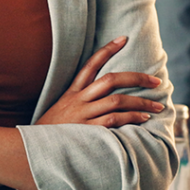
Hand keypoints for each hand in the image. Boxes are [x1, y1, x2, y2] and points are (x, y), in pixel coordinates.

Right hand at [35, 36, 162, 127]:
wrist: (33, 150)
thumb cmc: (51, 133)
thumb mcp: (61, 111)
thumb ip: (79, 103)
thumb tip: (103, 99)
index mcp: (72, 92)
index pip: (90, 64)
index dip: (107, 50)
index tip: (123, 38)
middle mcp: (78, 100)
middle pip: (110, 80)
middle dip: (136, 78)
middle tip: (155, 80)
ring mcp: (83, 114)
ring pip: (116, 100)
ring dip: (140, 102)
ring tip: (156, 106)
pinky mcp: (86, 130)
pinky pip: (113, 120)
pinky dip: (130, 118)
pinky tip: (143, 119)